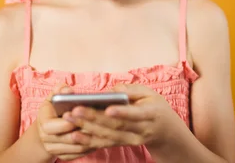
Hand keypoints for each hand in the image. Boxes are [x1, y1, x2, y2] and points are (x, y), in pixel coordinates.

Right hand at [35, 84, 98, 160]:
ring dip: (90, 141)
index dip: (67, 123)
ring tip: (102, 131)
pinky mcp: (63, 156)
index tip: (81, 117)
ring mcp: (54, 149)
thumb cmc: (53, 108)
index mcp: (43, 122)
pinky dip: (90, 148)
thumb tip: (68, 91)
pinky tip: (99, 139)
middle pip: (68, 139)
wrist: (47, 127)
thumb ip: (60, 90)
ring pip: (76, 148)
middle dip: (83, 132)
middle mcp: (45, 139)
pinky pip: (79, 154)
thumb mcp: (53, 96)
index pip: (51, 127)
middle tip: (98, 125)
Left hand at [63, 84, 178, 148]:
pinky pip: (104, 144)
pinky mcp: (122, 144)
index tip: (108, 108)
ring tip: (69, 118)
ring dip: (86, 128)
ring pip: (107, 136)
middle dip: (94, 118)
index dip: (122, 112)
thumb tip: (114, 89)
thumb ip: (132, 90)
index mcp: (150, 115)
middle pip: (115, 126)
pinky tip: (74, 135)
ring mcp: (131, 140)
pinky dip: (88, 140)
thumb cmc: (155, 107)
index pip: (135, 114)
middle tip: (75, 109)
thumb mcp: (150, 94)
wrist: (165, 131)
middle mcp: (140, 131)